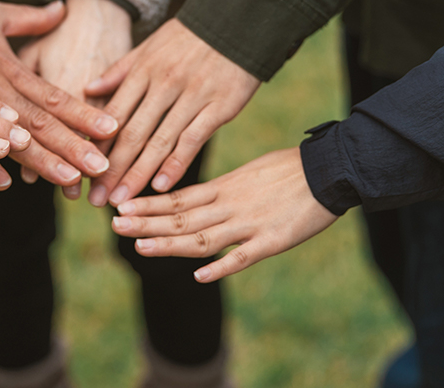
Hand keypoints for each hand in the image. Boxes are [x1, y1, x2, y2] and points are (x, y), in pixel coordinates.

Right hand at [0, 0, 119, 189]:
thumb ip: (30, 19)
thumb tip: (63, 9)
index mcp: (8, 66)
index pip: (53, 95)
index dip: (83, 113)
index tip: (111, 130)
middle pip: (39, 122)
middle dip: (71, 147)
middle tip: (100, 168)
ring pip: (8, 137)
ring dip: (38, 161)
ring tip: (67, 181)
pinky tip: (4, 183)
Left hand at [85, 19, 260, 205]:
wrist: (238, 19)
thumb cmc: (189, 37)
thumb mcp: (150, 46)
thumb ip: (120, 71)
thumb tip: (88, 89)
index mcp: (143, 70)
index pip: (113, 115)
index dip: (97, 146)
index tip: (83, 172)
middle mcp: (163, 84)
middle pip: (132, 134)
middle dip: (112, 170)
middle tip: (97, 200)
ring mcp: (192, 96)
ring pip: (159, 141)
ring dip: (138, 174)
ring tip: (123, 201)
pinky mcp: (220, 106)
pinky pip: (193, 139)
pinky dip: (176, 164)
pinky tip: (161, 186)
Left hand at [110, 147, 337, 281]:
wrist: (329, 170)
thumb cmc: (288, 170)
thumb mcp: (246, 173)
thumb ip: (220, 189)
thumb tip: (194, 199)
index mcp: (223, 187)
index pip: (177, 198)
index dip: (148, 205)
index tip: (121, 207)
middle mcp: (229, 205)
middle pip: (181, 217)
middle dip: (146, 223)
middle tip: (114, 225)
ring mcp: (249, 223)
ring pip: (203, 236)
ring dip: (169, 243)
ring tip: (140, 247)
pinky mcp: (273, 241)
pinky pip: (243, 256)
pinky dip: (221, 266)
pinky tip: (199, 274)